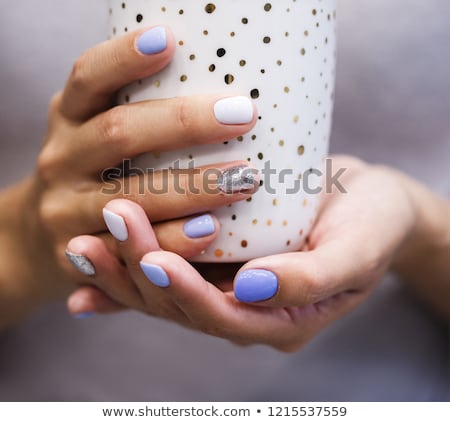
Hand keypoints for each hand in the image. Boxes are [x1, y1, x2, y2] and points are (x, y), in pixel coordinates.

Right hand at [0, 26, 257, 327]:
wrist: (36, 240)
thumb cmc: (90, 174)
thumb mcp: (94, 133)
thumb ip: (137, 113)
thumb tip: (218, 78)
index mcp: (68, 118)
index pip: (88, 77)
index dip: (123, 57)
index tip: (169, 37)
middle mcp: (61, 159)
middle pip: (119, 133)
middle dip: (184, 123)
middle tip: (244, 114)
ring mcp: (64, 211)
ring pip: (129, 197)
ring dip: (191, 187)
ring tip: (245, 178)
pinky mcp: (76, 257)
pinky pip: (130, 250)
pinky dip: (173, 241)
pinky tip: (212, 231)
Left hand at [67, 156, 442, 350]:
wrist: (368, 203)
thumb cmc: (371, 226)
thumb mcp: (357, 253)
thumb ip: (312, 279)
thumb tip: (253, 288)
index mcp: (279, 318)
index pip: (221, 318)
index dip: (185, 294)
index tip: (155, 259)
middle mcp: (244, 307)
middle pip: (180, 304)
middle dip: (140, 270)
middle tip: (111, 223)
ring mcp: (226, 283)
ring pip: (163, 288)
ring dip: (122, 266)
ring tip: (84, 239)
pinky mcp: (216, 257)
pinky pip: (166, 264)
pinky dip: (126, 266)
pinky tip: (89, 257)